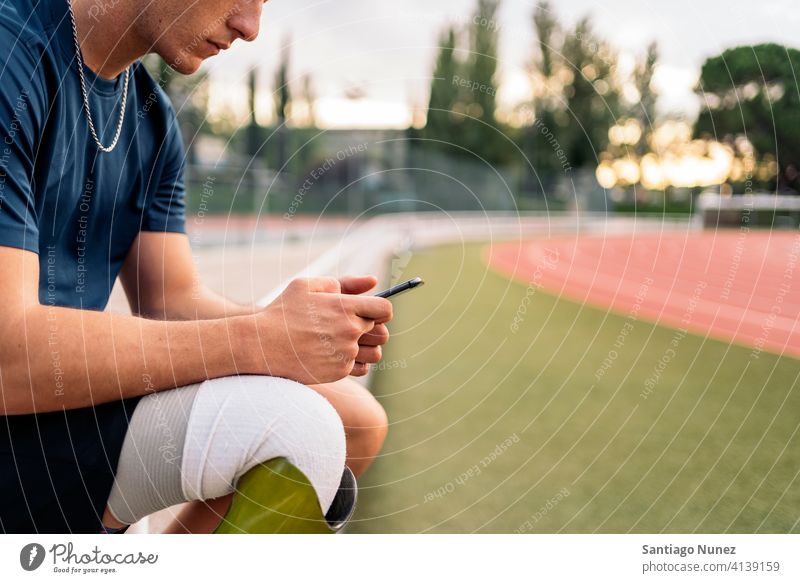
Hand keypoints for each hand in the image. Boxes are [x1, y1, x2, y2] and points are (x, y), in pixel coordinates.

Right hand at [248, 276, 392, 383]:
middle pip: (382, 332)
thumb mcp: (305, 286)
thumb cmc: (282, 312)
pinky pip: (360, 367)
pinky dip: (351, 362)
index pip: (385, 309)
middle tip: (351, 328)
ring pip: (375, 353)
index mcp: (345, 307)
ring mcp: (345, 352)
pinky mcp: (339, 371)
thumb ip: (342, 282)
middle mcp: (349, 330)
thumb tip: (372, 282)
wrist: (262, 345)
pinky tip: (335, 355)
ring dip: (365, 348)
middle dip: (371, 329)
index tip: (372, 312)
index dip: (381, 310)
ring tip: (345, 343)